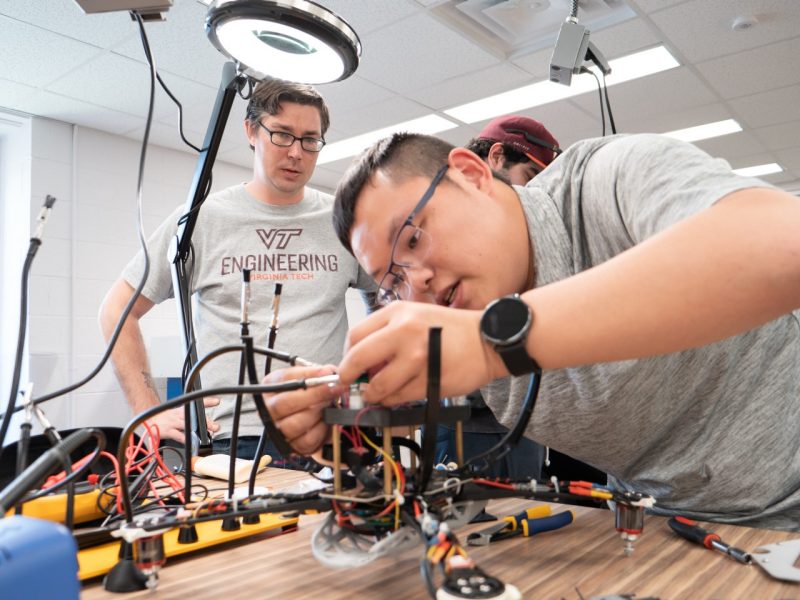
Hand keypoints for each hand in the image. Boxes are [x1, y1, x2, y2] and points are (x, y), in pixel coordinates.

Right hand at [146, 397, 219, 443]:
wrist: (147, 418)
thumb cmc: (165, 417)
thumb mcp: (177, 413)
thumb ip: (190, 417)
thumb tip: (207, 420)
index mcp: (181, 410)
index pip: (196, 404)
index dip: (207, 402)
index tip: (217, 401)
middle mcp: (178, 415)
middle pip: (194, 417)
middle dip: (206, 422)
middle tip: (215, 427)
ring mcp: (172, 423)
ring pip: (187, 426)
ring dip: (197, 432)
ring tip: (206, 436)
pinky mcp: (167, 431)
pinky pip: (177, 436)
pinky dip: (184, 440)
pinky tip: (191, 444)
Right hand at [264, 365, 339, 454]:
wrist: (308, 417)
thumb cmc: (304, 395)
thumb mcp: (306, 379)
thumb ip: (315, 373)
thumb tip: (329, 372)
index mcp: (270, 390)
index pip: (282, 380)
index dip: (306, 376)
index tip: (327, 373)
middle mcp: (269, 411)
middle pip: (284, 404)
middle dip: (314, 395)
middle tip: (333, 389)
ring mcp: (278, 431)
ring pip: (294, 424)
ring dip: (317, 413)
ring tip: (329, 405)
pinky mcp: (292, 447)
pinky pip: (306, 441)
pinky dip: (321, 430)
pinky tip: (326, 421)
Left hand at [338, 302, 502, 405]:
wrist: (487, 340)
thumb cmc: (451, 330)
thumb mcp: (415, 318)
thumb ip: (387, 335)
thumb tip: (361, 364)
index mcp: (397, 312)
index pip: (355, 335)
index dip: (346, 356)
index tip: (347, 367)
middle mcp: (404, 331)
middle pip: (357, 358)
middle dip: (348, 377)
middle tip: (349, 386)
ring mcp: (417, 356)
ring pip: (378, 384)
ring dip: (373, 394)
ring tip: (378, 393)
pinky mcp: (429, 379)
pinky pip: (399, 397)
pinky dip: (393, 400)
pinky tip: (399, 395)